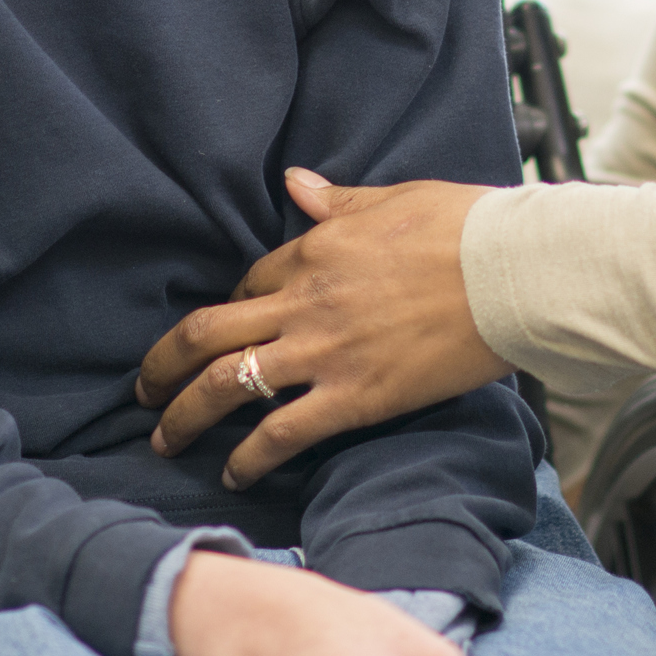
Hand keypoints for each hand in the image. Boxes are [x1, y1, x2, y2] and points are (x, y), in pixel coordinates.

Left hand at [135, 170, 511, 484]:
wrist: (512, 272)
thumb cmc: (466, 226)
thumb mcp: (394, 197)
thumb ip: (338, 199)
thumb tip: (295, 181)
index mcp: (315, 248)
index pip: (247, 283)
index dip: (228, 309)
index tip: (223, 331)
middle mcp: (304, 301)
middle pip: (207, 334)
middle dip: (163, 364)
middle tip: (144, 388)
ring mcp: (324, 352)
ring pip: (224, 385)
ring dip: (183, 416)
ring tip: (162, 438)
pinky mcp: (353, 398)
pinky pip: (281, 434)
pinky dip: (248, 458)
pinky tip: (233, 474)